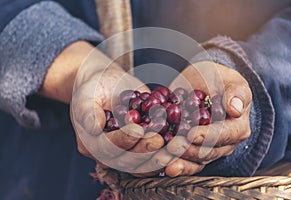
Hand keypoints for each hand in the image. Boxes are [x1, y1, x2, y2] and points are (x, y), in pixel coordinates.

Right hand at [40, 41, 167, 176]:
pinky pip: (154, 153)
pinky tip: (180, 141)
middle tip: (160, 140)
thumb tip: (94, 128)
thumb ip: (88, 112)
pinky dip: (167, 149)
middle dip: (145, 151)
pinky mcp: (142, 145)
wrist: (106, 82)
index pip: (108, 148)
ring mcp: (128, 150)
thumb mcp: (85, 95)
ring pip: (144, 161)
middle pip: (128, 159)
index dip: (123, 141)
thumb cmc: (93, 86)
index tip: (137, 131)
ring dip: (160, 155)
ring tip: (174, 144)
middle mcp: (109, 153)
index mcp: (91, 144)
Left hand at [165, 61, 251, 176]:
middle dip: (188, 150)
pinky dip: (170, 163)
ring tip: (161, 159)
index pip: (224, 134)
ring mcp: (207, 150)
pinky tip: (158, 164)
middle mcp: (224, 144)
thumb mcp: (229, 79)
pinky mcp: (191, 151)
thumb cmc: (218, 80)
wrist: (200, 84)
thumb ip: (235, 92)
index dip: (208, 136)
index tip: (191, 134)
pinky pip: (183, 161)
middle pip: (207, 152)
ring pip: (193, 161)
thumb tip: (235, 108)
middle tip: (171, 147)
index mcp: (237, 127)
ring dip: (177, 161)